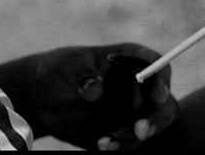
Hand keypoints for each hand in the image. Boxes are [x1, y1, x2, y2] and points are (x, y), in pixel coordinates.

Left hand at [0, 43, 177, 149]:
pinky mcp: (120, 130)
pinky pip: (130, 142)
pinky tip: (101, 144)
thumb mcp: (67, 65)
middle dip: (159, 116)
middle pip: (163, 100)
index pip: (156, 63)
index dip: (162, 77)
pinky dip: (120, 146)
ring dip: (137, 136)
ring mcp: (131, 110)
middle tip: (142, 129)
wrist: (41, 98)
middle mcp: (136, 84)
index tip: (157, 94)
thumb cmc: (58, 70)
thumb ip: (82, 74)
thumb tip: (97, 89)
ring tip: (109, 141)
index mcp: (129, 58)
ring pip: (151, 125)